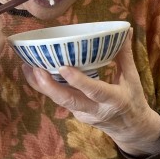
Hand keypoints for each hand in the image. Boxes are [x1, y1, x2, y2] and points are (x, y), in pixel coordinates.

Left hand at [22, 31, 159, 156]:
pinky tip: (33, 73)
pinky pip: (59, 99)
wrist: (130, 129)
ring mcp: (83, 113)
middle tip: (35, 68)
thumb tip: (124, 29)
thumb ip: (124, 54)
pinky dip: (46, 87)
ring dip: (42, 86)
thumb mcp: (132, 78)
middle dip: (50, 86)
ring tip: (26, 67)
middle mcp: (95, 109)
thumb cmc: (132, 100)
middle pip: (69, 100)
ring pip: (60, 101)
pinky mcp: (76, 113)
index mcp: (114, 100)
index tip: (63, 67)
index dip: (79, 81)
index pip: (94, 91)